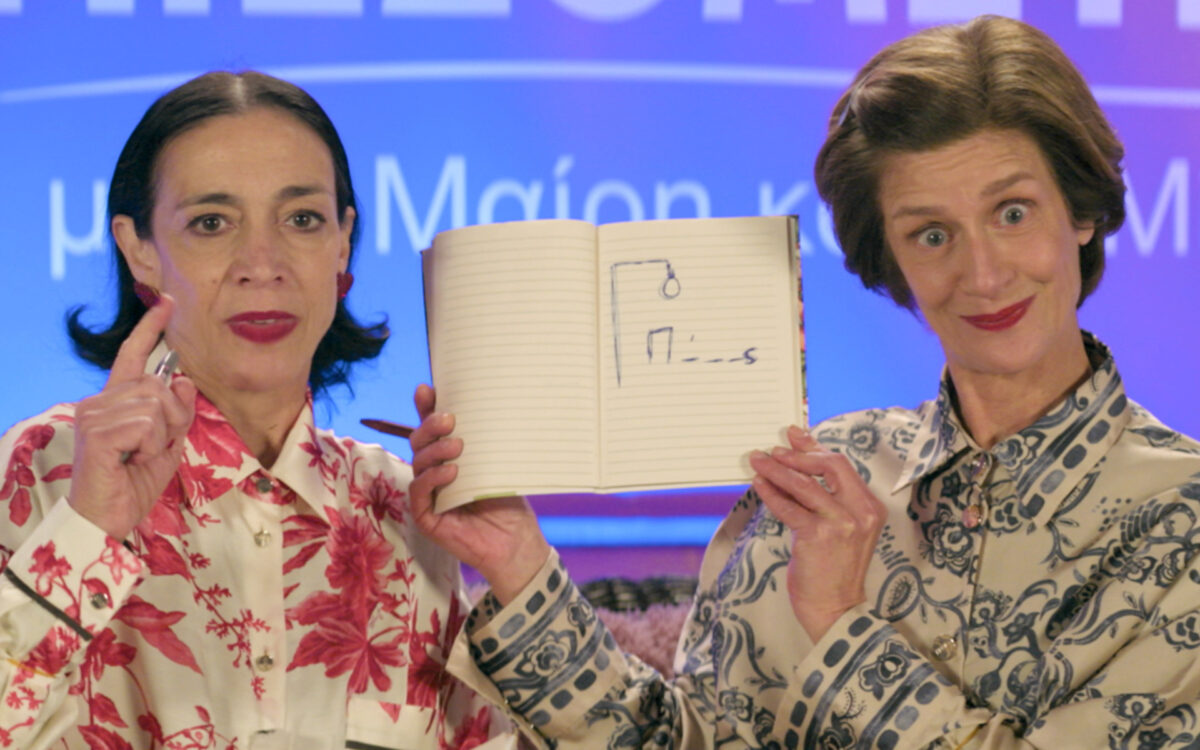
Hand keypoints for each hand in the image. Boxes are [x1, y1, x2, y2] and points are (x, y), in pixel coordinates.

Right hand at [69, 296, 196, 539]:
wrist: (109, 519)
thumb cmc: (133, 484)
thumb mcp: (168, 445)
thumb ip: (179, 413)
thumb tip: (185, 378)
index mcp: (116, 402)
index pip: (133, 356)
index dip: (151, 328)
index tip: (167, 302)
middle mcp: (99, 401)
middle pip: (158, 384)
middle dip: (173, 417)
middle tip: (156, 447)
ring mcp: (94, 415)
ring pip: (156, 403)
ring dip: (162, 435)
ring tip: (141, 456)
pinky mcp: (97, 432)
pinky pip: (147, 424)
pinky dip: (152, 445)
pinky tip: (134, 460)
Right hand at [408, 384, 549, 604]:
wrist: (517, 542)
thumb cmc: (509, 502)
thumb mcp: (496, 464)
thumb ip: (482, 441)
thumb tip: (481, 404)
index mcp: (450, 457)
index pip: (433, 430)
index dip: (426, 408)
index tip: (427, 389)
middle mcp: (435, 474)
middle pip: (419, 442)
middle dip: (429, 426)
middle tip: (449, 420)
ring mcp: (428, 495)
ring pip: (418, 463)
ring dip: (435, 450)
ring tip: (457, 446)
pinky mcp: (426, 518)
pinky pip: (418, 492)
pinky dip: (431, 479)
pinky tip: (451, 472)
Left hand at [750, 426, 885, 641]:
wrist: (836, 609)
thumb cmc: (835, 570)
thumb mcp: (842, 529)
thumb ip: (828, 499)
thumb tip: (799, 467)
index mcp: (871, 507)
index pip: (842, 466)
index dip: (814, 448)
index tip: (794, 436)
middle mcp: (861, 511)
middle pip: (829, 466)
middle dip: (797, 455)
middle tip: (772, 451)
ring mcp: (841, 523)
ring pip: (805, 484)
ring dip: (776, 469)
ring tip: (758, 461)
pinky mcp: (818, 535)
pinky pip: (789, 507)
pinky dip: (771, 493)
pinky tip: (759, 485)